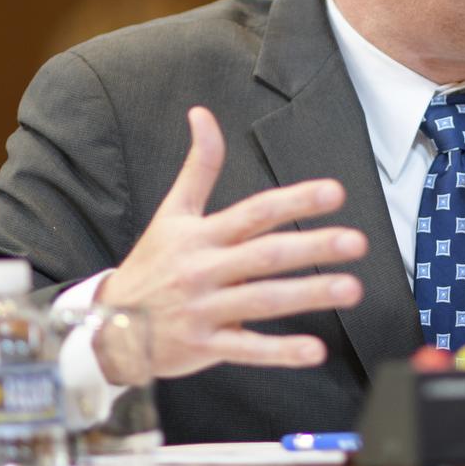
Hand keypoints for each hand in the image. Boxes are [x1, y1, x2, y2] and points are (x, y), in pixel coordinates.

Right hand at [96, 106, 366, 379]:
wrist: (108, 326)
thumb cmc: (152, 264)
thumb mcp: (172, 213)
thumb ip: (198, 166)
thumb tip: (202, 113)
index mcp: (202, 235)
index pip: (255, 212)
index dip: (294, 200)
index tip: (334, 192)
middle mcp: (204, 270)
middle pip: (265, 255)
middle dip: (312, 247)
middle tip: (357, 241)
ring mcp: (205, 310)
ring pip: (263, 301)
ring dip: (309, 295)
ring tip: (351, 288)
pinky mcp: (205, 347)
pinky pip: (247, 349)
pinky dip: (280, 352)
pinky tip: (315, 351)